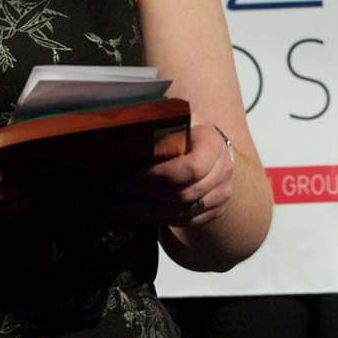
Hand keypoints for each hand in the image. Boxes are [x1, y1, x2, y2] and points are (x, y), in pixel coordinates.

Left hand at [97, 124, 234, 227]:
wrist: (209, 143)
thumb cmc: (185, 126)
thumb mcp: (175, 117)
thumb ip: (158, 124)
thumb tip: (124, 130)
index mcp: (212, 144)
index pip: (189, 169)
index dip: (158, 176)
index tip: (129, 176)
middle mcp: (222, 172)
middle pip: (183, 194)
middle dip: (145, 195)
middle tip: (114, 191)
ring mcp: (221, 194)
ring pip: (182, 212)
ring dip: (146, 210)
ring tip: (116, 203)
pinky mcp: (214, 210)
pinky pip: (184, 221)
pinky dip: (157, 217)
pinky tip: (134, 210)